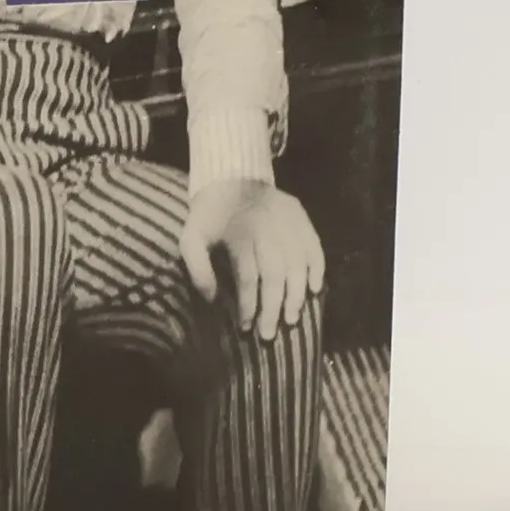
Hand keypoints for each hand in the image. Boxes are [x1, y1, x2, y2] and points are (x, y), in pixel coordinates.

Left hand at [178, 178, 324, 340]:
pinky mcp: (301, 217)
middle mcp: (267, 231)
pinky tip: (315, 289)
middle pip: (275, 275)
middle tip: (269, 334)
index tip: (246, 326)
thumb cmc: (210, 213)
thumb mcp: (191, 236)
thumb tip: (211, 298)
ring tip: (293, 318)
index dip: (248, 305)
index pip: (249, 278)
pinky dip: (318, 268)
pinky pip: (315, 246)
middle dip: (273, 308)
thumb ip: (197, 266)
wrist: (230, 176)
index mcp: (240, 236)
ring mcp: (287, 224)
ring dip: (297, 294)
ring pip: (298, 265)